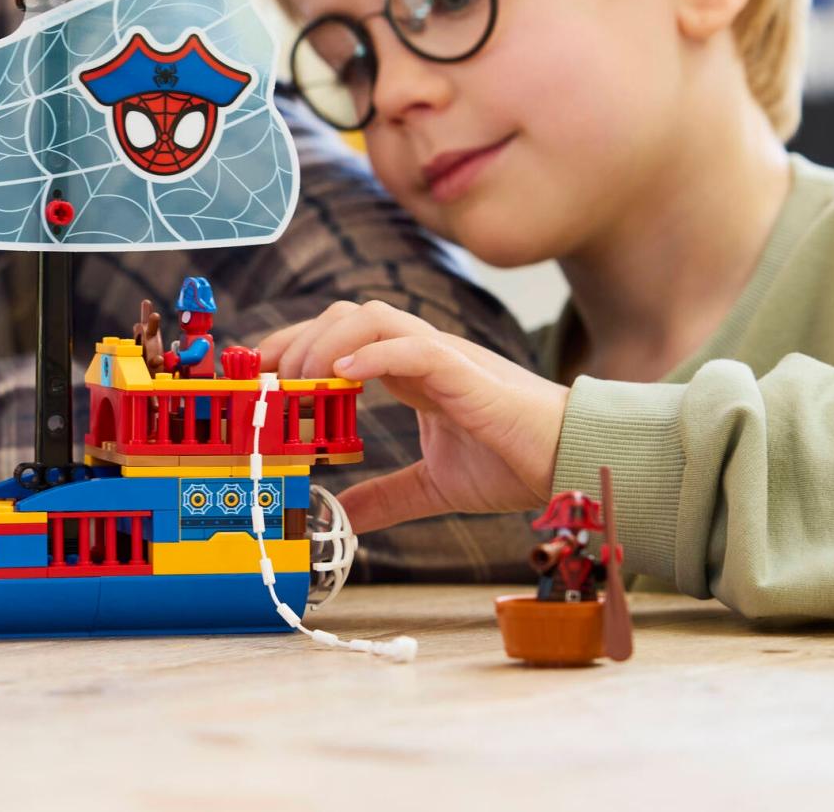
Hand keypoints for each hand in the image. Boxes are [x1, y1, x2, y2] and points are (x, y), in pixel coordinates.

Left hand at [261, 300, 567, 531]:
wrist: (574, 463)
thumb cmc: (515, 462)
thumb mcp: (433, 485)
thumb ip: (387, 495)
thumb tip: (343, 518)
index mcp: (413, 371)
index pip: (342, 336)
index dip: (295, 347)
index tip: (258, 376)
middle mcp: (422, 353)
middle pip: (346, 315)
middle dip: (298, 339)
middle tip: (268, 383)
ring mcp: (445, 356)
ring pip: (372, 317)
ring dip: (325, 343)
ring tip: (300, 384)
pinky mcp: (467, 373)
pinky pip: (414, 345)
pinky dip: (372, 354)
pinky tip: (342, 377)